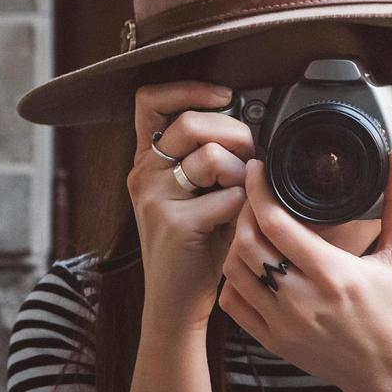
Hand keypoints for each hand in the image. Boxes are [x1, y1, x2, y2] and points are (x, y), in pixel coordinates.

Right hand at [128, 80, 254, 335]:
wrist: (176, 303)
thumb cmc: (196, 246)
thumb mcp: (196, 194)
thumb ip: (210, 158)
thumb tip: (249, 124)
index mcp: (146, 161)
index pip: (150, 100)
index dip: (189, 89)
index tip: (223, 97)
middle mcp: (142, 174)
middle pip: (190, 123)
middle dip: (235, 134)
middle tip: (249, 157)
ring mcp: (154, 198)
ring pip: (211, 155)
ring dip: (241, 173)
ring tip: (240, 197)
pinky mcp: (174, 224)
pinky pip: (227, 195)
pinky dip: (243, 206)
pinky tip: (237, 223)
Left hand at [217, 143, 391, 391]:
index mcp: (333, 275)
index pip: (276, 223)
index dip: (259, 189)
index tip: (257, 169)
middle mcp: (302, 300)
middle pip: (246, 243)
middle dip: (244, 210)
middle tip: (254, 193)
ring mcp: (283, 324)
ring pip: (234, 271)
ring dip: (237, 242)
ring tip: (252, 225)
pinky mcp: (273, 341)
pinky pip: (234, 303)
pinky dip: (236, 278)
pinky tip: (252, 263)